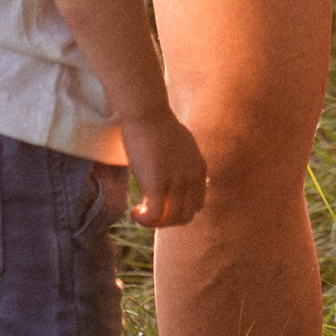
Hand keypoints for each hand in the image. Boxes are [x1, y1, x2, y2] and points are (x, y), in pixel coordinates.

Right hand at [118, 105, 207, 228]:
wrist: (147, 112)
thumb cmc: (157, 123)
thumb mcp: (181, 144)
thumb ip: (183, 161)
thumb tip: (174, 169)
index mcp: (200, 168)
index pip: (197, 204)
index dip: (179, 210)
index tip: (162, 206)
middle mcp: (192, 178)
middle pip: (186, 216)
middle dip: (168, 220)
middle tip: (150, 214)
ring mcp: (177, 182)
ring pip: (171, 220)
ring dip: (155, 223)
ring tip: (140, 216)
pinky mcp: (157, 184)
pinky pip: (155, 216)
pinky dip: (145, 221)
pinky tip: (135, 214)